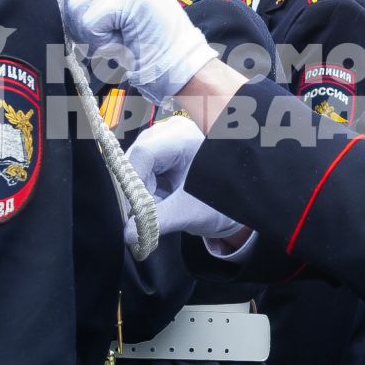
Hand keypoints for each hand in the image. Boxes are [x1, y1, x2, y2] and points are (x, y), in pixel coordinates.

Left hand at [60, 0, 213, 104]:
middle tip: (108, 35)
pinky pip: (90, 21)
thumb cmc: (142, 45)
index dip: (76, 8)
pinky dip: (100, 41)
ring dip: (90, 32)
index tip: (101, 26)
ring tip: (119, 36)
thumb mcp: (113, 10)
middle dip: (79, 19)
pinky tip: (124, 40)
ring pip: (77, 4)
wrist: (179, 67)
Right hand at [126, 117, 242, 240]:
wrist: (235, 202)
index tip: (133, 210)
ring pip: (134, 166)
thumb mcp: (191, 212)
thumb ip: (159, 220)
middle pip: (136, 158)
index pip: (145, 152)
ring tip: (164, 205)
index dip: (133, 182)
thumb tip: (129, 232)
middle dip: (138, 190)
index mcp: (184, 136)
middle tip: (149, 213)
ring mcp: (163, 140)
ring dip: (142, 192)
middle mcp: (170, 132)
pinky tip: (163, 199)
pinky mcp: (159, 152)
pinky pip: (139, 171)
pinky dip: (146, 191)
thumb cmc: (220, 202)